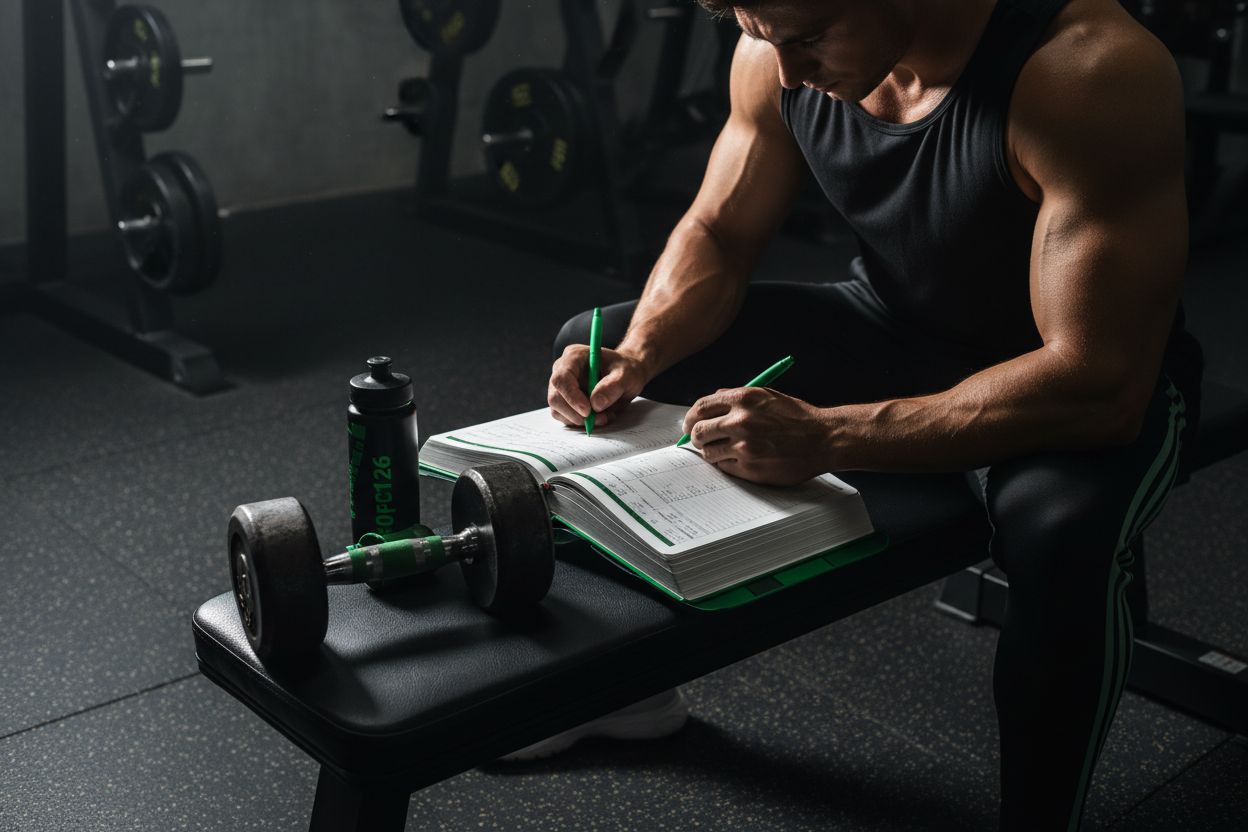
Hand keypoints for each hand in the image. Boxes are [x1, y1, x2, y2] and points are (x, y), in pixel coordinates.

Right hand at [548, 345, 651, 428]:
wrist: (626, 376)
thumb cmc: (626, 370)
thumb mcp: (626, 375)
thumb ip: (613, 386)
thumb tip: (596, 403)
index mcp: (574, 356)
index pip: (561, 378)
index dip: (571, 397)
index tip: (588, 411)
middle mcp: (562, 370)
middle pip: (555, 397)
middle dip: (575, 413)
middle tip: (600, 419)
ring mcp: (562, 387)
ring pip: (557, 410)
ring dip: (579, 420)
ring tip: (603, 417)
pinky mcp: (564, 401)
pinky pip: (564, 417)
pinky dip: (580, 422)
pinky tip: (598, 417)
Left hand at [681, 387, 834, 484]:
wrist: (823, 439)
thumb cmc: (797, 418)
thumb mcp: (766, 396)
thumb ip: (736, 397)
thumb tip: (711, 402)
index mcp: (742, 399)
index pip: (700, 407)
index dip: (690, 417)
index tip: (689, 424)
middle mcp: (740, 421)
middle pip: (698, 431)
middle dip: (695, 437)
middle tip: (700, 441)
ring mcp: (744, 446)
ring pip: (708, 453)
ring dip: (711, 452)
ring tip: (724, 450)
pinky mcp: (750, 468)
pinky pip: (724, 467)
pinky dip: (727, 464)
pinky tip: (740, 459)